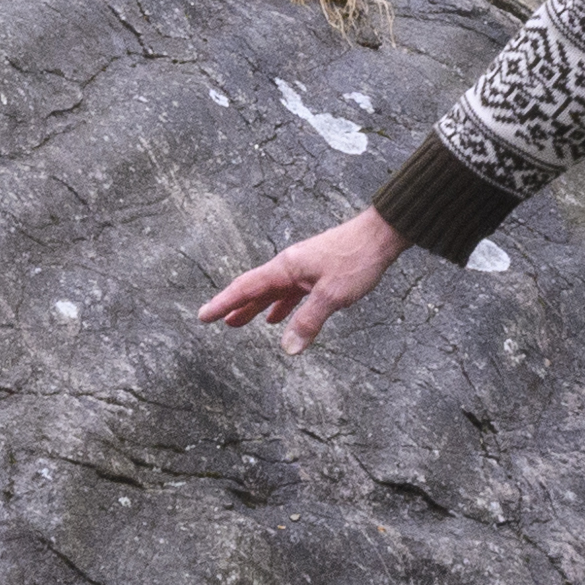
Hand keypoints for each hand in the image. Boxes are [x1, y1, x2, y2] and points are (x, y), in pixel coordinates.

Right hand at [198, 206, 406, 351]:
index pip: (246, 287)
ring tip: (239, 323)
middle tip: (215, 321)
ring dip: (255, 307)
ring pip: (271, 291)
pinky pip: (290, 292)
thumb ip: (308, 322)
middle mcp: (290, 266)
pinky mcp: (317, 272)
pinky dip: (280, 306)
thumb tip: (288, 348)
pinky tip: (277, 318)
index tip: (203, 315)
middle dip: (234, 306)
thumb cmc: (356, 260)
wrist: (381, 236)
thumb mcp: (332, 296)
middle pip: (255, 288)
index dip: (223, 302)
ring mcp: (303, 268)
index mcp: (286, 267)